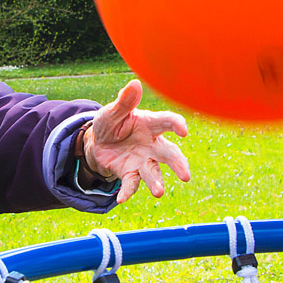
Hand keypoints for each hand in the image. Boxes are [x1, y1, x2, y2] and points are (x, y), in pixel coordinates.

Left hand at [82, 79, 190, 204]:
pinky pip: (131, 184)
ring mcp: (142, 160)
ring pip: (153, 172)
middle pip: (169, 153)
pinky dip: (127, 192)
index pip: (167, 122)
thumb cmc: (110, 122)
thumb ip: (124, 101)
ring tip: (158, 192)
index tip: (183, 130)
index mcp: (150, 124)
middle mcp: (152, 144)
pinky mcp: (130, 173)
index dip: (177, 124)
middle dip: (178, 164)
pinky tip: (121, 199)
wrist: (97, 142)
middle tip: (185, 176)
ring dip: (156, 182)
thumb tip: (134, 83)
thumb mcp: (111, 111)